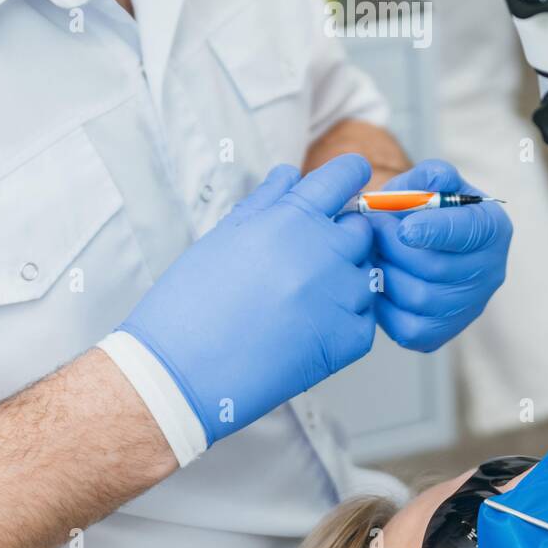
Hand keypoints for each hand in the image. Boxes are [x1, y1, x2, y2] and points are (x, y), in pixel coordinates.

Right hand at [115, 155, 376, 442]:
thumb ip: (266, 200)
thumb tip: (290, 173)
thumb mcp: (224, 236)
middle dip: (340, 238)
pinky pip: (364, 319)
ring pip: (365, 275)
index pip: (346, 175)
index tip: (348, 183)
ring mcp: (342, 296)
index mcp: (293, 217)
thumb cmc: (192, 303)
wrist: (181, 374)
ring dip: (342, 284)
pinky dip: (342, 323)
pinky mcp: (350, 339)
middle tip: (300, 266)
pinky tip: (303, 332)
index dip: (349, 175)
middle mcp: (326, 251)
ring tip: (295, 305)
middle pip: (361, 229)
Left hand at [366, 159, 512, 351]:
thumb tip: (432, 179)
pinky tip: (375, 281)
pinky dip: (383, 306)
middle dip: (394, 247)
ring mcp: (468, 307)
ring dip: (385, 272)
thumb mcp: (427, 183)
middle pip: (437, 267)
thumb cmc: (421, 209)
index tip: (404, 228)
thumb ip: (430, 175)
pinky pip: (407, 328)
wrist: (417, 243)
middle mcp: (490, 270)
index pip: (469, 232)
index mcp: (491, 227)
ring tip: (370, 252)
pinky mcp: (442, 333)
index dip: (435, 230)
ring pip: (419, 298)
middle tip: (371, 228)